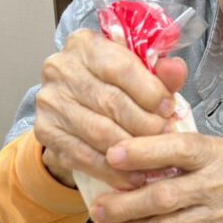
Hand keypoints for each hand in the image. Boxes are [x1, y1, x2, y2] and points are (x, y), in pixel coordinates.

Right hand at [35, 29, 186, 189]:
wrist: (77, 106)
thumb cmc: (115, 86)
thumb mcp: (139, 73)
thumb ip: (161, 73)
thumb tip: (176, 70)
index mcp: (86, 44)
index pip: (121, 67)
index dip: (150, 92)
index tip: (169, 110)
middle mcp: (61, 68)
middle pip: (111, 102)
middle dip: (145, 125)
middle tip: (165, 139)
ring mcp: (50, 101)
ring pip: (99, 132)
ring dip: (132, 151)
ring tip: (154, 161)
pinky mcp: (45, 131)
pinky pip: (83, 156)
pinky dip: (112, 171)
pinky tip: (133, 178)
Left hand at [87, 133, 222, 222]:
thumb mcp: (212, 144)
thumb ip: (175, 145)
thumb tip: (126, 146)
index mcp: (212, 153)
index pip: (177, 150)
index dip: (144, 152)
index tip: (113, 154)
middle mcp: (215, 184)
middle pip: (166, 197)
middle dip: (126, 205)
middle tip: (97, 209)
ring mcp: (215, 216)